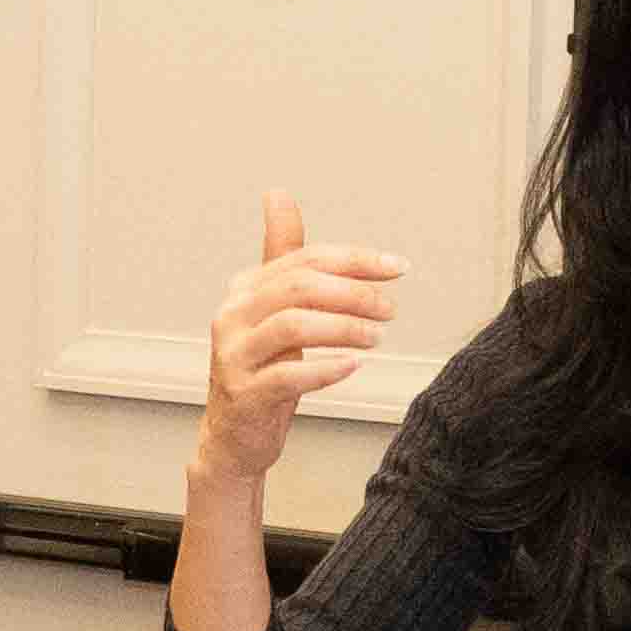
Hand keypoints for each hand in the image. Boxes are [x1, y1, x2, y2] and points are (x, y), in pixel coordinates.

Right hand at [193, 193, 403, 480]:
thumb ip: (284, 256)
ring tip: (376, 337)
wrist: (235, 437)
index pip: (306, 259)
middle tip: (389, 308)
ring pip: (293, 326)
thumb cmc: (264, 368)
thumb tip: (278, 193)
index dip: (356, 259)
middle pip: (299, 286)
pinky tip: (353, 366)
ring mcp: (234, 355)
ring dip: (344, 328)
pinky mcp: (244, 394)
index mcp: (245, 288)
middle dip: (354, 292)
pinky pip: (288, 376)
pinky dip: (325, 368)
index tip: (397, 268)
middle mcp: (233, 315)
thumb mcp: (275, 309)